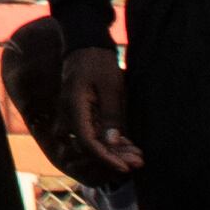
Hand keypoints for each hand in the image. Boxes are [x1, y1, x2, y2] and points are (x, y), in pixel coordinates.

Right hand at [58, 44, 141, 177]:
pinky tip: (129, 147)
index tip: (124, 166)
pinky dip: (111, 140)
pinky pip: (95, 131)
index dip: (106, 157)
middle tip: (138, 163)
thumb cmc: (98, 61)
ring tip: (137, 157)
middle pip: (91, 145)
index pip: (88, 142)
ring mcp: (76, 114)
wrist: (86, 42)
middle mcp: (71, 115)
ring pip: (94, 141)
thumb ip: (111, 115)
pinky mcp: (84, 112)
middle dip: (114, 157)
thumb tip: (112, 141)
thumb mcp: (111, 86)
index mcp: (74, 108)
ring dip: (114, 151)